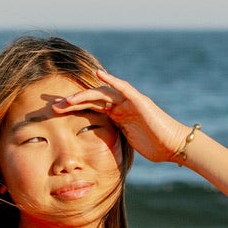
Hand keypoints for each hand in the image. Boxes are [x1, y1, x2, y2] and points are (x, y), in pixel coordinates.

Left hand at [49, 68, 190, 163]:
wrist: (174, 146)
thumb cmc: (154, 147)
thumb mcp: (126, 143)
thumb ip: (113, 139)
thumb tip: (95, 152)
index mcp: (117, 115)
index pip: (91, 107)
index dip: (73, 107)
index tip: (55, 111)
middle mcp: (121, 105)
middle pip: (92, 98)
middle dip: (72, 101)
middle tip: (53, 106)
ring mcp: (130, 101)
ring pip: (102, 93)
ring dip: (83, 95)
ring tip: (66, 100)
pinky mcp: (139, 101)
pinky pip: (123, 88)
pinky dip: (111, 80)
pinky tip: (99, 75)